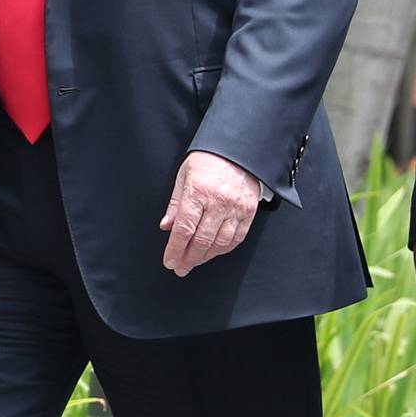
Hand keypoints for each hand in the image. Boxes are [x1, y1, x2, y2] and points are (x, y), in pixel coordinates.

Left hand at [160, 151, 262, 275]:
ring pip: (220, 243)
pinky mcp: (249, 211)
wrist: (237, 149)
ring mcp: (236, 207)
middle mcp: (218, 201)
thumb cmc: (208, 161)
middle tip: (181, 267)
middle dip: (188, 258)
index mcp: (198, 191)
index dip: (175, 249)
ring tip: (195, 261)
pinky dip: (224, 249)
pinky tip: (214, 252)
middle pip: (201, 240)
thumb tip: (167, 226)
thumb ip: (175, 204)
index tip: (169, 261)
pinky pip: (237, 238)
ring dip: (205, 257)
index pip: (184, 229)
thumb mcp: (184, 177)